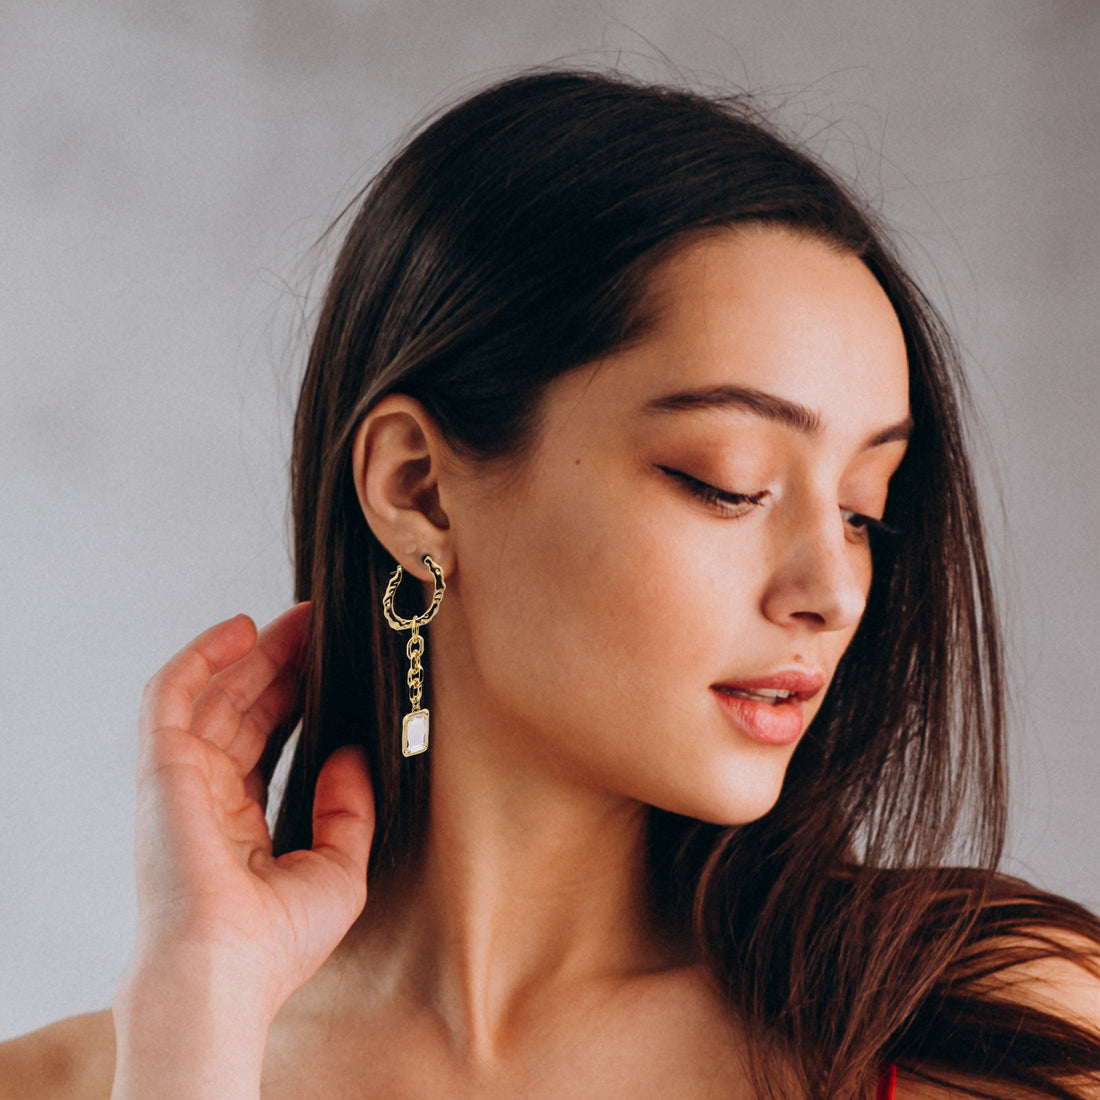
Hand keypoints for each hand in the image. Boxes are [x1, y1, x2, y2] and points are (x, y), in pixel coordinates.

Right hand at [125, 604, 374, 1022]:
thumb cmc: (277, 941)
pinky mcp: (162, 767)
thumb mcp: (340, 869)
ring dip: (252, 653)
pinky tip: (240, 629)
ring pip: (214, 696)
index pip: (267, 743)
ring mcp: (181, 781)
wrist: (224, 972)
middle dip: (280, 665)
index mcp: (241, 824)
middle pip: (243, 711)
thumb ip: (349, 809)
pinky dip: (200, 658)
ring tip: (297, 619)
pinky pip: (170, 696)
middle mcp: (206, 797)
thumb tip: (350, 751)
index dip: (295, 699)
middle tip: (318, 626)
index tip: (328, 665)